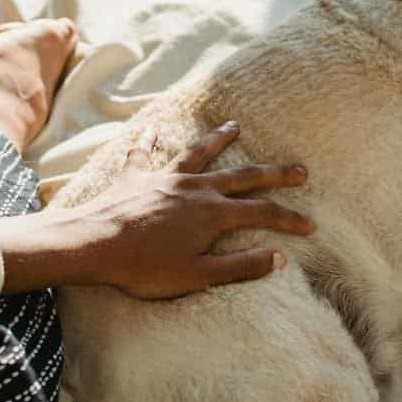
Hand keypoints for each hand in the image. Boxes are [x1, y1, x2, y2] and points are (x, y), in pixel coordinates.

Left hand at [0, 122, 314, 298]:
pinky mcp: (137, 177)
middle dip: (274, 173)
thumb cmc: (143, 267)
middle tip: (299, 168)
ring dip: (220, 140)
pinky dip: (149, 141)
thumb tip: (280, 258)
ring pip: (200, 154)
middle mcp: (195, 189)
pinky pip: (146, 154)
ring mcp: (165, 179)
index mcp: (213, 214)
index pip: (263, 213)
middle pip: (243, 177)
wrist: (90, 244)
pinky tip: (149, 130)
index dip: (290, 219)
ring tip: (236, 126)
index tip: (311, 224)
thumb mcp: (198, 276)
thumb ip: (240, 266)